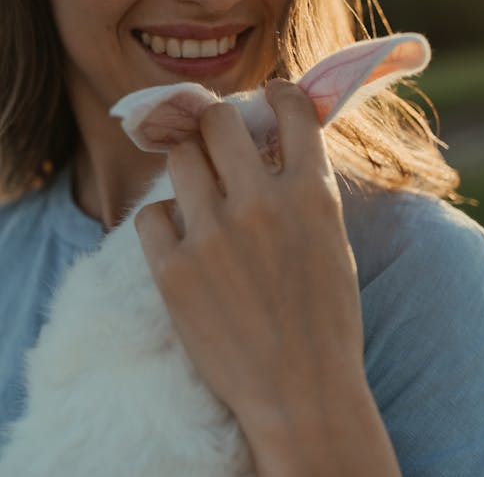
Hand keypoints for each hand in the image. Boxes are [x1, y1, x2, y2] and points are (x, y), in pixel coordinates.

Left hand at [135, 80, 394, 472]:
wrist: (300, 392)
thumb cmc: (326, 318)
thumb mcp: (331, 239)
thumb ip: (303, 187)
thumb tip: (273, 144)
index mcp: (311, 192)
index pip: (290, 109)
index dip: (278, 93)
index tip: (270, 94)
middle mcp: (260, 202)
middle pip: (218, 120)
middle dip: (218, 121)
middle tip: (218, 137)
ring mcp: (212, 235)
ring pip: (179, 158)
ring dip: (189, 165)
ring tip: (199, 187)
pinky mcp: (173, 270)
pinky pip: (150, 214)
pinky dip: (164, 220)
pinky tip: (182, 237)